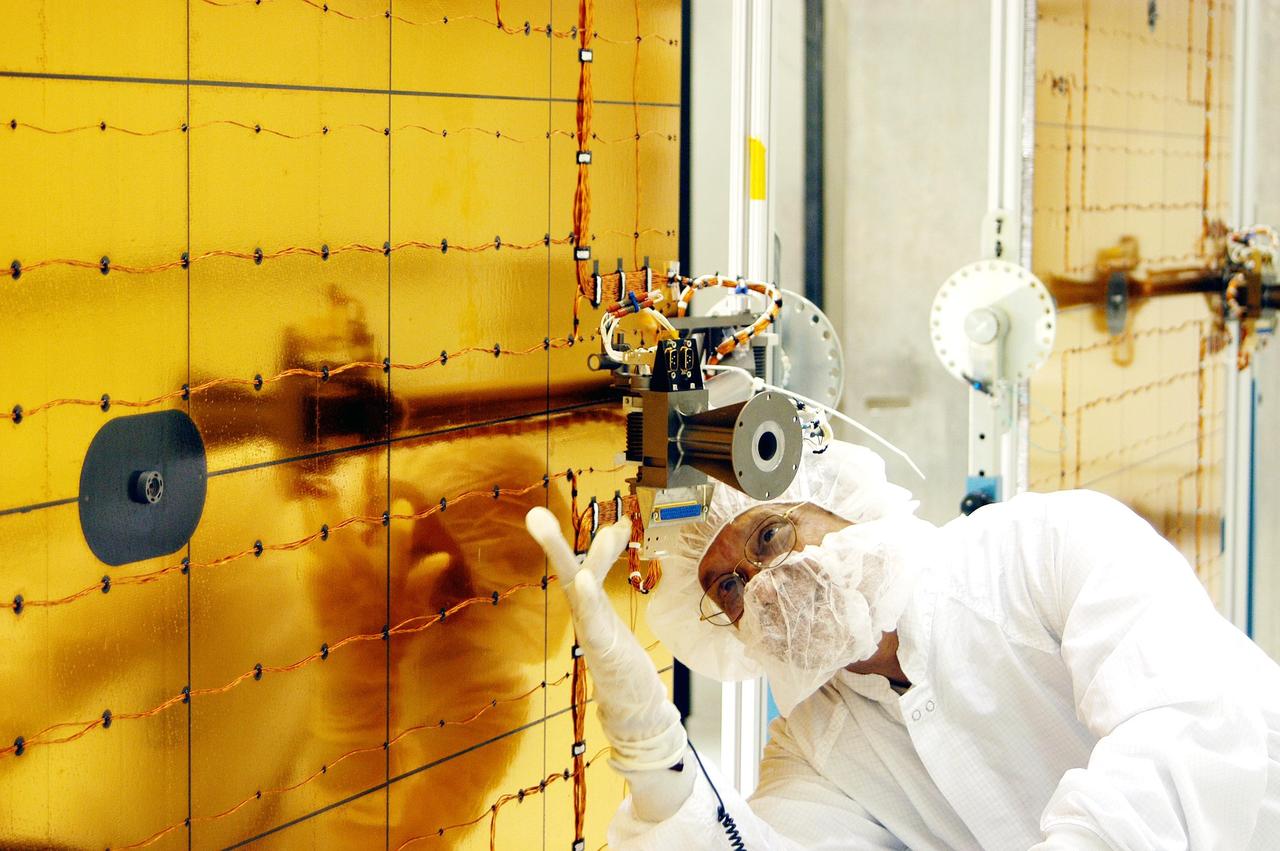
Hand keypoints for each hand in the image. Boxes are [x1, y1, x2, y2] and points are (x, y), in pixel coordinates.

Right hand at [525, 507, 686, 771]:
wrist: (632, 712)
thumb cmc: (622, 663)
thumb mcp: (618, 621)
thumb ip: (616, 599)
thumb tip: (619, 566)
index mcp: (590, 609)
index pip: (587, 569)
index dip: (600, 544)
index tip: (621, 522)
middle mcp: (587, 618)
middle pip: (569, 576)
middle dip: (554, 545)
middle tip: (534, 514)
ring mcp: (592, 634)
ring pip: (577, 593)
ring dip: (564, 562)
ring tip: (549, 536)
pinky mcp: (602, 652)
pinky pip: (593, 622)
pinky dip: (588, 599)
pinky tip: (586, 579)